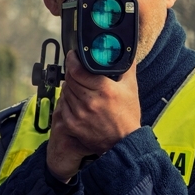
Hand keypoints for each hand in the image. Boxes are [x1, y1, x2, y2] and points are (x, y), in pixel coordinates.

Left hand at [46, 51, 140, 181]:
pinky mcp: (72, 124)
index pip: (77, 70)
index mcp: (104, 90)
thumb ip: (127, 67)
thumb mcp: (131, 88)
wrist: (123, 142)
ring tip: (80, 86)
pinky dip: (67, 100)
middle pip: (69, 79)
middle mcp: (90, 101)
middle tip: (77, 70)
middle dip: (72, 72)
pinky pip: (63, 105)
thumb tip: (127, 51)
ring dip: (70, 86)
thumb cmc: (127, 116)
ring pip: (65, 91)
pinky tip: (76, 100)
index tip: (73, 56)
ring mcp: (79, 114)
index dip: (72, 60)